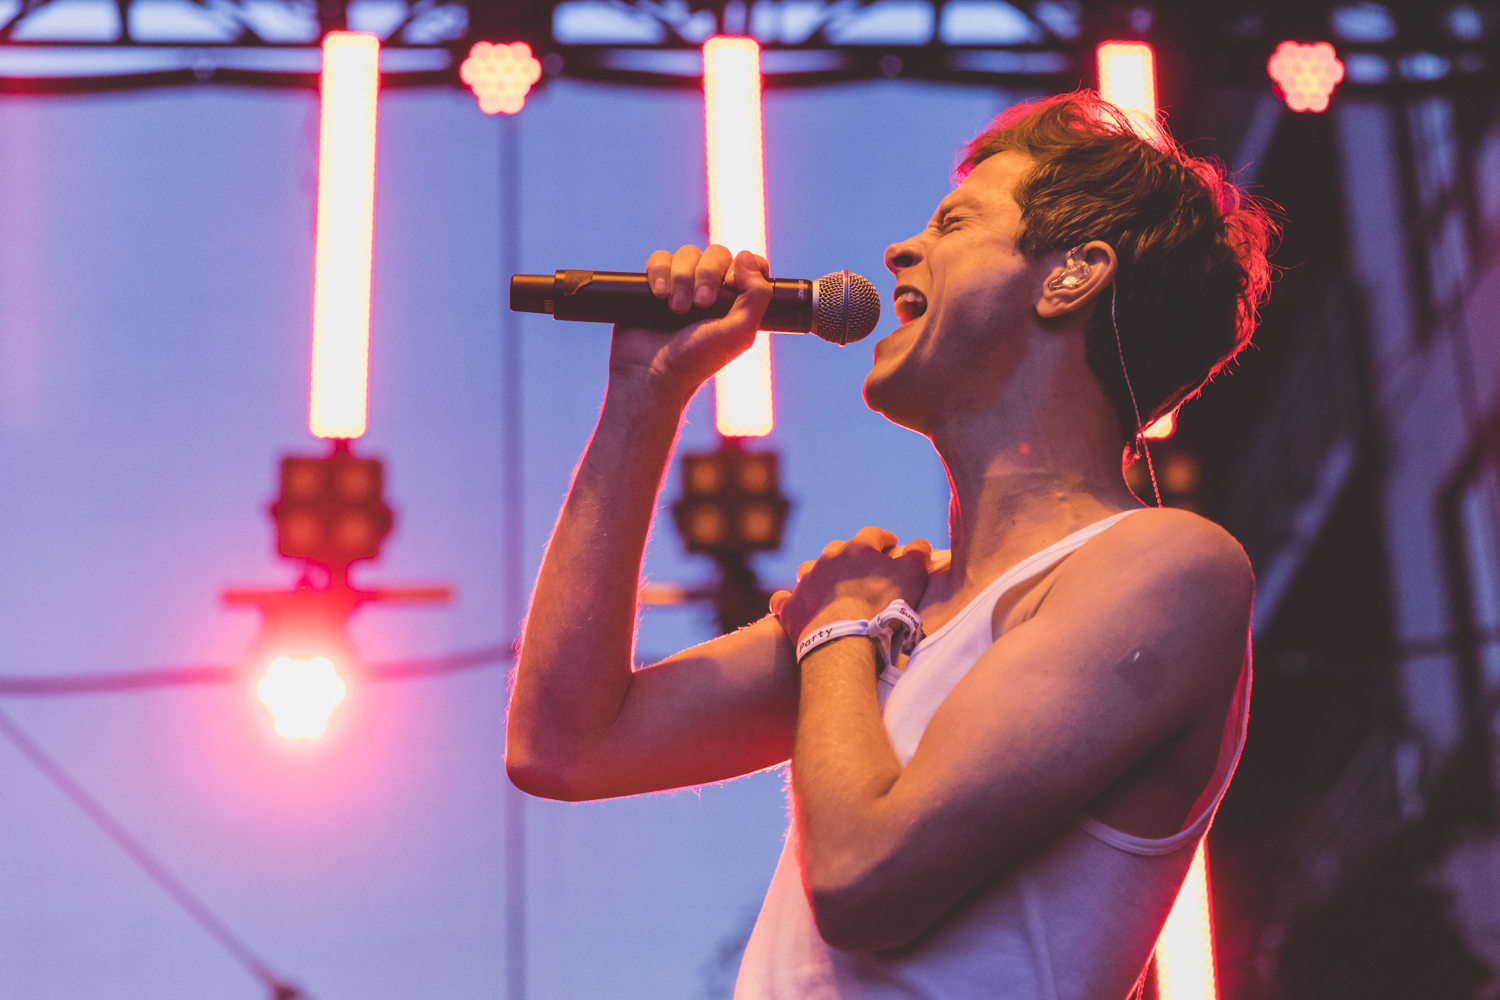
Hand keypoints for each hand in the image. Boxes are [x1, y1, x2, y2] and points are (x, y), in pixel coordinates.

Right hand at [608, 244, 771, 402]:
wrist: (652, 373)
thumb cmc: (697, 359)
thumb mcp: (740, 333)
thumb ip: (757, 295)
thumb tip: (746, 256)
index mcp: (735, 301)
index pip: (749, 263)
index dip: (742, 267)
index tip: (730, 285)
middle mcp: (710, 290)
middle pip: (717, 253)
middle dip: (708, 275)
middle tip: (700, 304)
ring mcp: (682, 285)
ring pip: (688, 253)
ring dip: (682, 278)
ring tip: (676, 309)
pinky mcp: (654, 283)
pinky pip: (659, 259)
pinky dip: (659, 272)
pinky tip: (659, 295)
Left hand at [770, 527, 932, 649]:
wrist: (844, 639)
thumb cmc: (883, 607)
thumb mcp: (913, 577)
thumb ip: (918, 554)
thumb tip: (920, 544)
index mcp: (857, 549)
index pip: (873, 535)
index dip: (883, 540)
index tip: (891, 545)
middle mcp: (827, 559)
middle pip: (839, 550)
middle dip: (850, 558)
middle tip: (861, 573)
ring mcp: (805, 582)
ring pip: (809, 570)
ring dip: (819, 576)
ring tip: (828, 589)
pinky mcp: (791, 606)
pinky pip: (784, 599)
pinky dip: (790, 601)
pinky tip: (794, 606)